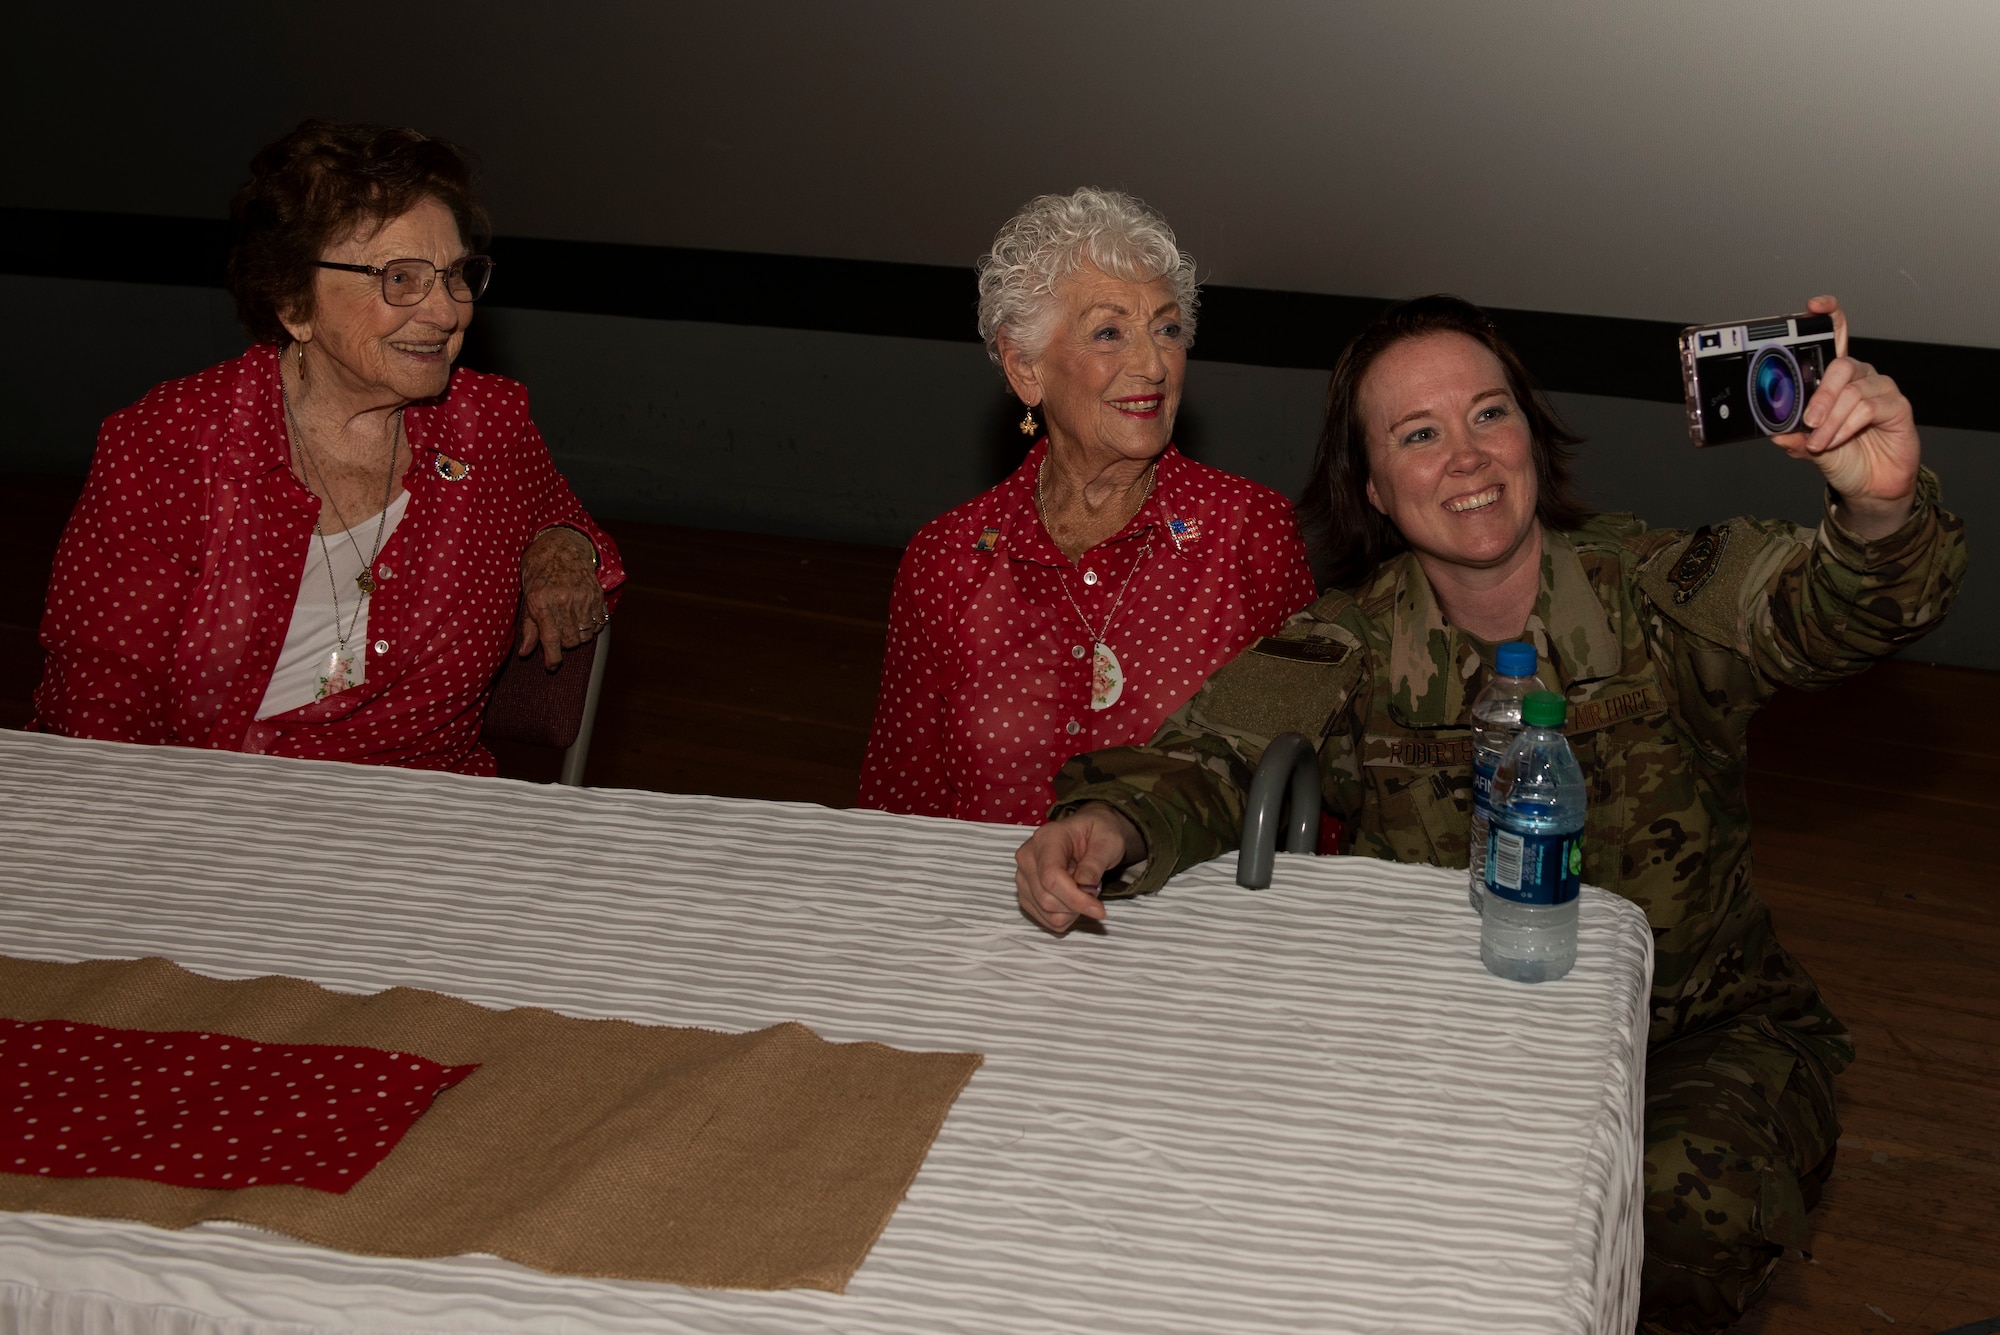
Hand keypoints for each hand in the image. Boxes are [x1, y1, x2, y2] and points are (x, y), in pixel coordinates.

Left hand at [518, 527, 607, 668]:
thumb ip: (529, 626)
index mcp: (541, 601)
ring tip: (569, 625)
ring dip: (577, 636)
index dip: (552, 659)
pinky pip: (598, 624)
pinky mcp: (596, 595)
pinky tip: (582, 618)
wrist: (561, 543)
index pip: (551, 640)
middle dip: (563, 644)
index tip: (551, 665)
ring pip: (585, 635)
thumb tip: (525, 652)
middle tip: (557, 635)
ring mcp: (583, 597)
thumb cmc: (539, 568)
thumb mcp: (527, 595)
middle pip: (570, 641)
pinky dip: (591, 627)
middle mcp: (563, 600)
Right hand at [1014, 803, 1144, 933]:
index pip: (1051, 877)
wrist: (1087, 834)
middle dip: (1077, 906)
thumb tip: (1085, 888)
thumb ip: (1095, 864)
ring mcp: (1023, 877)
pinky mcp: (1026, 894)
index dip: (1075, 898)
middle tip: (1096, 895)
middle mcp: (1028, 858)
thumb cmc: (1098, 833)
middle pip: (1046, 899)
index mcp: (1046, 839)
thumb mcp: (1107, 841)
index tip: (1099, 910)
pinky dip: (1065, 917)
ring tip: (1083, 892)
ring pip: (1046, 912)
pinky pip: (1045, 919)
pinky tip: (1074, 900)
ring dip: (1072, 912)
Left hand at [1770, 295, 1920, 539]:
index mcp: (1836, 378)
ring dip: (1830, 421)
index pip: (1836, 336)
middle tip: (1808, 421)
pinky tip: (1838, 439)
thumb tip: (1773, 429)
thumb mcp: (1807, 446)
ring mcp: (1880, 389)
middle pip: (1841, 366)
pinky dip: (1846, 426)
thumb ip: (1791, 435)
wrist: (1869, 485)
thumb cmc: (1842, 456)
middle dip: (1820, 396)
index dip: (1828, 316)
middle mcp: (1859, 377)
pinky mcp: (1897, 406)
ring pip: (1852, 392)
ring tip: (1819, 442)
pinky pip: (1869, 407)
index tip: (1813, 307)